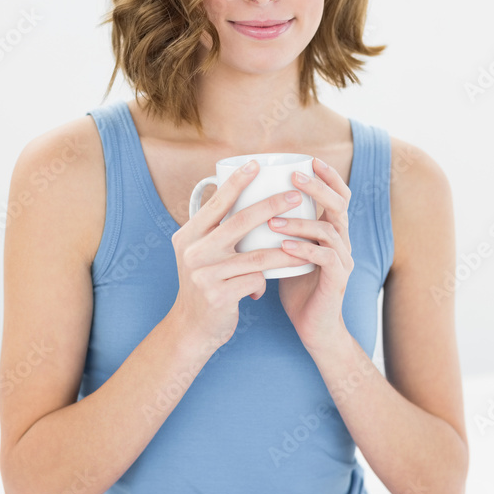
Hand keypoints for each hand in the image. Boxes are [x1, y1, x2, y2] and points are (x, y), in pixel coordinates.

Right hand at [170, 161, 311, 350]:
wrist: (190, 330)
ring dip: (284, 248)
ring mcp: (204, 274)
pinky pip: (254, 280)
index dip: (236, 183)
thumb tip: (241, 198)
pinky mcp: (218, 295)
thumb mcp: (199, 255)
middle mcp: (192, 251)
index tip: (256, 164)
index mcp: (187, 236)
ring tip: (305, 242)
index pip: (216, 203)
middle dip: (271, 205)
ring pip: (255, 255)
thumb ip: (214, 231)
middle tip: (295, 196)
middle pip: (239, 222)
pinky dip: (263, 282)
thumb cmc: (205, 286)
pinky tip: (261, 290)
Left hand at [266, 158, 353, 351]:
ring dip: (301, 222)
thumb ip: (277, 228)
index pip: (337, 195)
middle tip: (294, 178)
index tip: (307, 160)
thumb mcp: (285, 250)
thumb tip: (245, 203)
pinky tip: (284, 246)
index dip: (327, 176)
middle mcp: (342, 240)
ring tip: (274, 219)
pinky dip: (304, 249)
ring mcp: (343, 259)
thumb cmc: (295, 285)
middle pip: (339, 205)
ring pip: (329, 230)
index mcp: (331, 230)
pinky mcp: (337, 279)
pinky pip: (326, 258)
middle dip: (318, 188)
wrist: (312, 326)